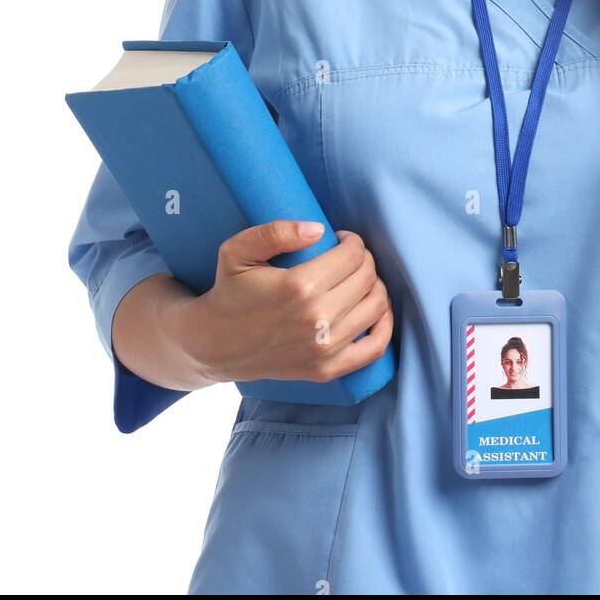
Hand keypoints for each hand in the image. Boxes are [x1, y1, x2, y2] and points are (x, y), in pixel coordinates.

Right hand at [180, 221, 393, 384]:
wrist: (214, 345)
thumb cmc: (229, 292)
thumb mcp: (239, 251)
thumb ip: (276, 231)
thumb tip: (319, 229)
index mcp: (299, 286)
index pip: (352, 255)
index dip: (352, 241)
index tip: (341, 240)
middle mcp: (317, 319)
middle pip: (367, 277)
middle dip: (363, 260)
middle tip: (348, 257)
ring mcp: (324, 348)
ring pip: (376, 306)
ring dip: (375, 286)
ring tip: (358, 279)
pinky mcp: (327, 369)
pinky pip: (375, 348)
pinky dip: (385, 326)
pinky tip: (377, 309)